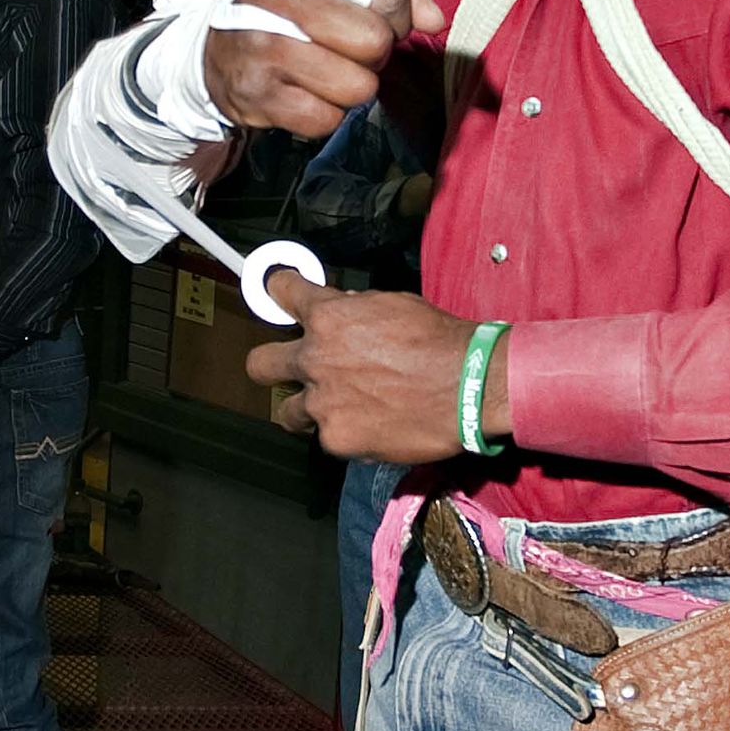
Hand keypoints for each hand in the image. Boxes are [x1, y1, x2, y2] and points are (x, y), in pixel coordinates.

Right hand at [207, 0, 449, 138]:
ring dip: (351, 88)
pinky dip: (324, 115)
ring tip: (326, 72)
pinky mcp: (254, 95)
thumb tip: (434, 18)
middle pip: (373, 39)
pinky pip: (327, 119)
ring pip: (356, 86)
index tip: (381, 18)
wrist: (212, 51)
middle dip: (374, 53)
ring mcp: (258, 46)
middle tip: (350, 50)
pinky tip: (303, 94)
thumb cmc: (288, 10)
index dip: (398, 12)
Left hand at [245, 288, 481, 467]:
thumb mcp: (396, 305)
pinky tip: (372, 425)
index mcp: (328, 318)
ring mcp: (323, 403)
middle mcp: (315, 359)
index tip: (281, 298)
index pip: (279, 291)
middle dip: (271, 364)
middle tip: (289, 368)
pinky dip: (347, 432)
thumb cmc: (441, 343)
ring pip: (288, 411)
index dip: (279, 292)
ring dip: (307, 407)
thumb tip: (343, 310)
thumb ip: (357, 310)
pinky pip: (328, 437)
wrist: (469, 386)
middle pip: (260, 364)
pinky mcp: (337, 439)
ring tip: (337, 408)